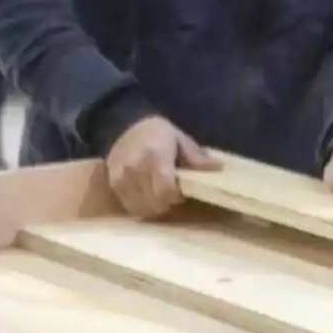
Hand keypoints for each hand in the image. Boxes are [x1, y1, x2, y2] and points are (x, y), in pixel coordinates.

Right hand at [106, 116, 221, 217]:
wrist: (125, 125)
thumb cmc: (159, 133)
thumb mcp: (181, 139)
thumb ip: (197, 157)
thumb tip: (218, 167)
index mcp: (156, 156)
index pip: (166, 189)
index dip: (176, 197)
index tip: (182, 192)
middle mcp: (136, 168)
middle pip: (154, 202)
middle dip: (167, 203)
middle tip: (172, 194)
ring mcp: (122, 177)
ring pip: (141, 208)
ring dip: (154, 207)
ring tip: (159, 195)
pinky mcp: (113, 184)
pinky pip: (129, 206)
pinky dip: (140, 206)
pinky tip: (147, 196)